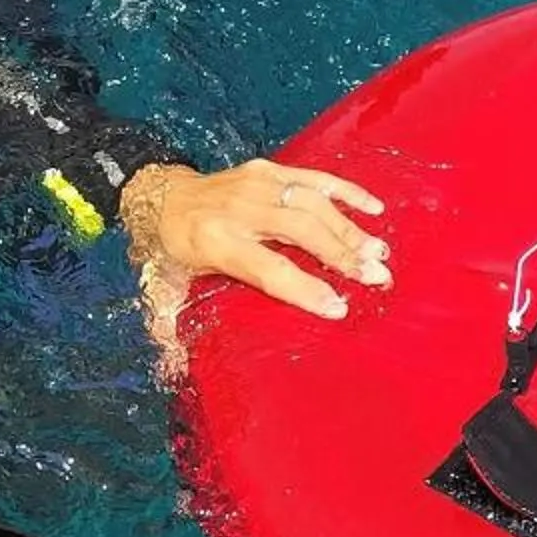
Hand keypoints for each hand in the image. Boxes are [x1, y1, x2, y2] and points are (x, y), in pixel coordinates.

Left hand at [122, 159, 389, 345]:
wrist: (158, 196)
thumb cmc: (171, 249)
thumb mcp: (165, 286)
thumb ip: (171, 322)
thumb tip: (175, 367)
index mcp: (215, 242)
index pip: (269, 270)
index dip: (305, 289)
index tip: (338, 308)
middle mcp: (238, 209)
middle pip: (301, 232)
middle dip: (342, 256)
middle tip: (376, 278)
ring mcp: (256, 184)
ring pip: (312, 203)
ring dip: (350, 228)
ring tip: (378, 253)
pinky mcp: (268, 169)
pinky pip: (314, 177)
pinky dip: (346, 191)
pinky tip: (374, 208)